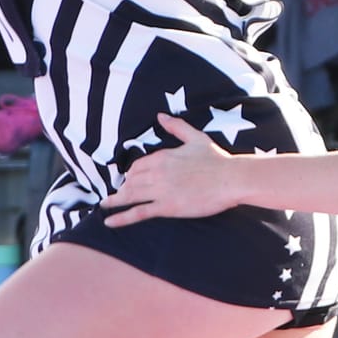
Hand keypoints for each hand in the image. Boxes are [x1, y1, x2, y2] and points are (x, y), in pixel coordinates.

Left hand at [102, 115, 235, 224]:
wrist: (231, 179)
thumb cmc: (217, 159)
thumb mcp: (195, 137)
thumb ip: (176, 126)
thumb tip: (161, 116)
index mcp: (161, 157)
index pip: (136, 167)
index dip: (131, 174)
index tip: (129, 180)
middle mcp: (156, 173)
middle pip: (130, 182)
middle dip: (123, 188)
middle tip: (117, 195)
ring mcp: (160, 191)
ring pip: (130, 196)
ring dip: (116, 201)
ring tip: (106, 205)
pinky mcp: (166, 207)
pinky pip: (138, 213)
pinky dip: (121, 218)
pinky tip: (108, 222)